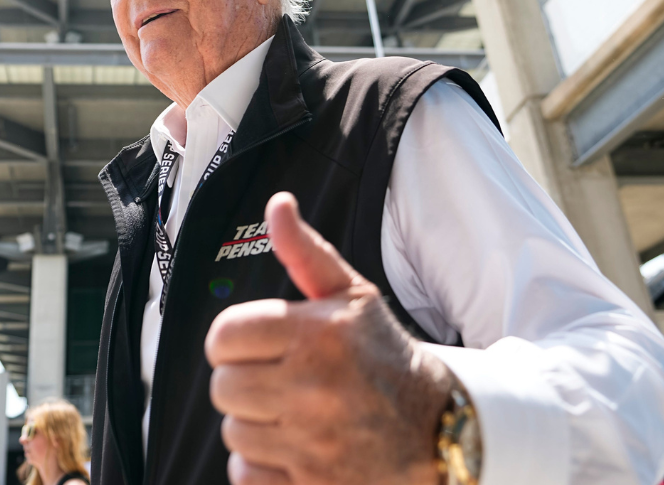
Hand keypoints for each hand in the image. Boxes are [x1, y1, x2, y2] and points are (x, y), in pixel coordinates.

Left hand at [205, 192, 452, 484]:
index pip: (224, 336)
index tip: (257, 345)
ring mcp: (315, 442)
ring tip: (293, 414)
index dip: (235, 340)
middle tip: (279, 380)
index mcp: (317, 334)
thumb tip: (277, 205)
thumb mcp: (351, 296)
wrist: (441, 428)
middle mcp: (314, 387)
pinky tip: (292, 449)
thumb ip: (305, 252)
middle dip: (245, 382)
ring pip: (234, 432)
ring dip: (255, 425)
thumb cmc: (385, 355)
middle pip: (223, 387)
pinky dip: (261, 467)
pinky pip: (246, 475)